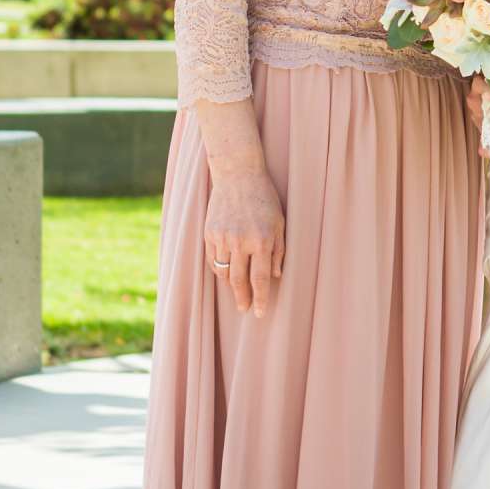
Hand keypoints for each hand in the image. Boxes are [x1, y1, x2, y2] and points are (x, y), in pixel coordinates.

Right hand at [205, 163, 285, 315]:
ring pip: (224, 272)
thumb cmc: (264, 199)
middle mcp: (240, 241)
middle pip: (239, 281)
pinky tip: (227, 273)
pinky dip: (220, 269)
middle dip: (243, 299)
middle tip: (245, 309)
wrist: (238, 175)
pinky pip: (213, 260)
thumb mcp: (280, 223)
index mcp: (261, 240)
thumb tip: (275, 276)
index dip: (261, 299)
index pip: (260, 279)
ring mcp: (222, 237)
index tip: (260, 313)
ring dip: (231, 285)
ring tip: (238, 291)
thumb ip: (278, 251)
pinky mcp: (209, 233)